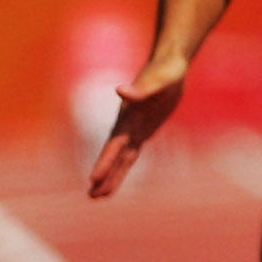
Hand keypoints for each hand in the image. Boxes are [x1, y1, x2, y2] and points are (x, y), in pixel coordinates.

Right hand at [88, 54, 187, 197]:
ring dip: (110, 177)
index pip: (114, 145)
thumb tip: (120, 91)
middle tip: (91, 196)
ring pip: (120, 159)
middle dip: (103, 176)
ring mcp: (134, 130)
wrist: (170, 65)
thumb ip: (140, 89)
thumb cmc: (166, 70)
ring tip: (97, 197)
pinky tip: (115, 181)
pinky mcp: (143, 132)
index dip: (105, 163)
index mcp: (128, 117)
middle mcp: (127, 125)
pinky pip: (131, 155)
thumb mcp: (159, 80)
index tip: (94, 179)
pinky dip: (122, 169)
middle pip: (112, 156)